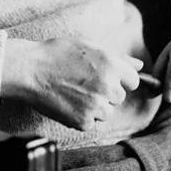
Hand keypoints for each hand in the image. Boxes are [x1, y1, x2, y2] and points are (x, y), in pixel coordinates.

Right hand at [2, 38, 141, 129]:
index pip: (133, 80)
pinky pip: (90, 123)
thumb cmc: (57, 54)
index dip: (119, 79)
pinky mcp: (83, 121)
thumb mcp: (89, 46)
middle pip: (118, 97)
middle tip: (83, 84)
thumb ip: (118, 58)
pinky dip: (81, 117)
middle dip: (105, 93)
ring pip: (106, 112)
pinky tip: (67, 103)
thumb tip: (140, 65)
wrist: (30, 70)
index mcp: (112, 65)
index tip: (105, 78)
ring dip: (94, 107)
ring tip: (74, 93)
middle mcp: (108, 86)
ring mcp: (96, 106)